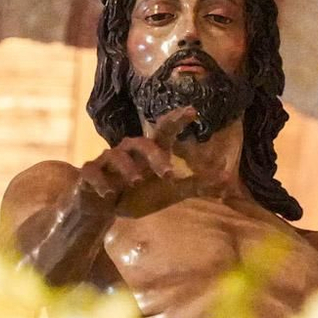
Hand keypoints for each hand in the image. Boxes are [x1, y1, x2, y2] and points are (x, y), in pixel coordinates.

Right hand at [78, 108, 199, 218]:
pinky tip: (109, 195)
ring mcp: (107, 161)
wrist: (101, 207)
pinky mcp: (89, 174)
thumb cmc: (137, 194)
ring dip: (127, 168)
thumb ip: (196, 185)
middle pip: (142, 143)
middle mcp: (129, 152)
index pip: (164, 131)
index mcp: (150, 153)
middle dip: (155, 156)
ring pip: (115, 155)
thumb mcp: (169, 192)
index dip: (177, 119)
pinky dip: (101, 183)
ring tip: (137, 182)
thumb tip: (227, 179)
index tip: (192, 110)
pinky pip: (93, 173)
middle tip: (169, 174)